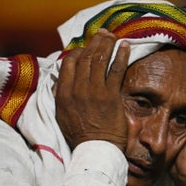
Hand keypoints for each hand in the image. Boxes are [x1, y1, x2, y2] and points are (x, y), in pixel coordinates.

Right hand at [55, 30, 130, 150]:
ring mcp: (94, 91)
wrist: (95, 151)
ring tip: (113, 36)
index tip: (85, 49)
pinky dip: (121, 55)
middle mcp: (77, 89)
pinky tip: (126, 46)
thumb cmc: (80, 136)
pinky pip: (117, 69)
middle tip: (103, 34)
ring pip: (100, 59)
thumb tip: (59, 83)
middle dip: (95, 42)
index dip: (78, 52)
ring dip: (107, 44)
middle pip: (85, 57)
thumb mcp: (62, 116)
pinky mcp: (111, 96)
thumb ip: (61, 97)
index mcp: (63, 93)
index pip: (69, 63)